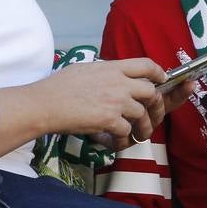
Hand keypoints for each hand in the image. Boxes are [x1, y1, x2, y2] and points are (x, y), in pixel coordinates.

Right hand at [32, 58, 166, 144]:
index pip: (146, 65)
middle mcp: (118, 83)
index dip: (158, 73)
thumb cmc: (58, 87)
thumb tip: (113, 75)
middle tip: (152, 116)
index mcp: (112, 68)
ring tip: (138, 135)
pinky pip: (127, 131)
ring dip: (142, 127)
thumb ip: (105, 72)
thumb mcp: (85, 69)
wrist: (45, 104)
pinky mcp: (110, 120)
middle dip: (155, 105)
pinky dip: (124, 139)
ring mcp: (115, 101)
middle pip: (151, 92)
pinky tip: (117, 142)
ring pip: (142, 115)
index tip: (161, 80)